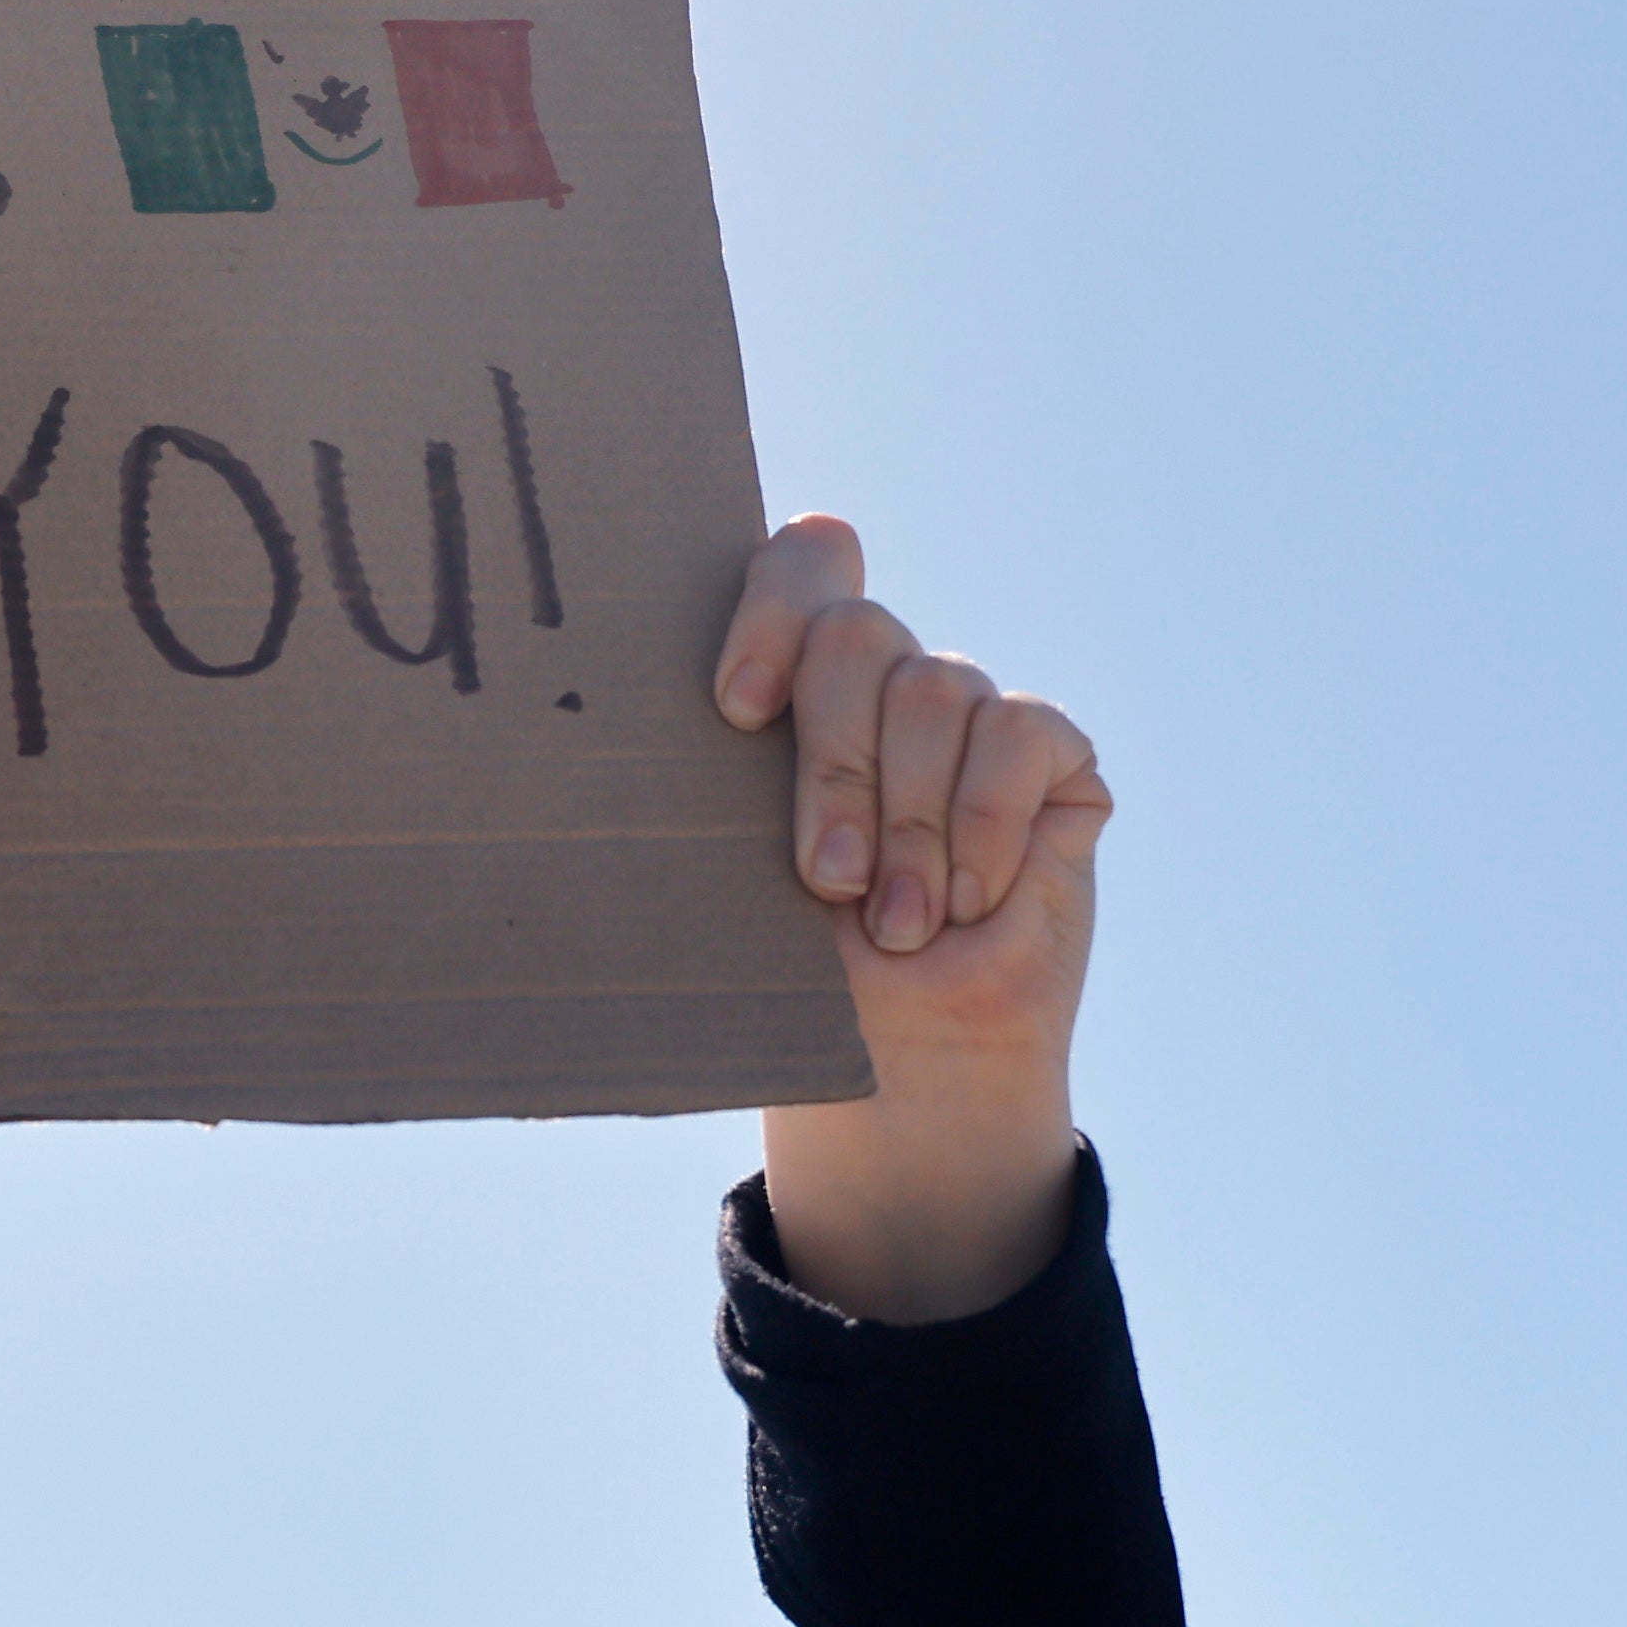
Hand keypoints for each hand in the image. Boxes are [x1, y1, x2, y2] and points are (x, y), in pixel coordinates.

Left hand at [711, 516, 1113, 1322]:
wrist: (900, 1067)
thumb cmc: (795, 984)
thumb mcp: (720, 895)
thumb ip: (681, 818)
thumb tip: (577, 802)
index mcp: (791, 688)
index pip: (802, 559)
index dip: (771, 606)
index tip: (734, 711)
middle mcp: (881, 680)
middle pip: (854, 629)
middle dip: (832, 764)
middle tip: (823, 880)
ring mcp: (968, 709)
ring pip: (936, 687)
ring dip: (908, 823)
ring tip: (896, 927)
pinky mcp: (1049, 753)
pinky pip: (1019, 734)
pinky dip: (983, 826)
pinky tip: (967, 901)